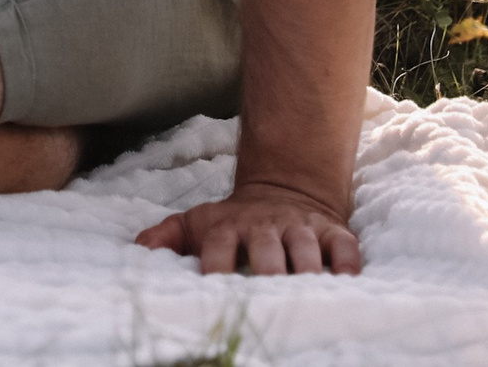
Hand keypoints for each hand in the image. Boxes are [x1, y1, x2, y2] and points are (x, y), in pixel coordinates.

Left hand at [136, 179, 361, 274]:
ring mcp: (301, 229)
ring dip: (307, 270)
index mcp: (230, 226)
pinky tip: (347, 282)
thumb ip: (167, 235)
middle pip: (266, 249)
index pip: (219, 244)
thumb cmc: (234, 220)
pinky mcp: (333, 233)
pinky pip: (346, 247)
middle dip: (267, 270)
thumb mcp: (197, 221)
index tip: (213, 288)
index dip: (216, 265)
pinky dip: (349, 264)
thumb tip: (138, 250)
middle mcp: (266, 226)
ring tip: (307, 294)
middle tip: (266, 295)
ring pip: (306, 248)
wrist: (283, 190)